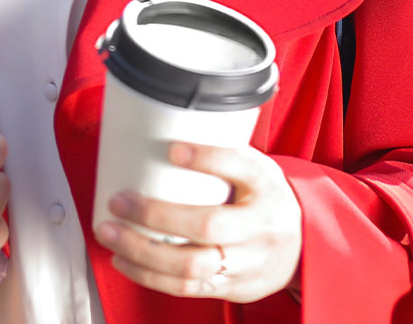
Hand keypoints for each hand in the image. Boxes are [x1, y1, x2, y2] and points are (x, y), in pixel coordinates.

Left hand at [93, 142, 301, 302]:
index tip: (173, 149)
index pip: (242, 166)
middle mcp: (259, 226)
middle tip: (119, 200)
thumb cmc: (264, 199)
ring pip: (192, 265)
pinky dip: (150, 275)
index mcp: (266, 185)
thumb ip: (219, 154)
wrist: (302, 249)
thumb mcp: (255, 168)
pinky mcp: (231, 287)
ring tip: (111, 234)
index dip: (208, 157)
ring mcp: (245, 262)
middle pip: (208, 225)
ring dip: (143, 251)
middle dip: (155, 215)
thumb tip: (159, 125)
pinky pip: (187, 287)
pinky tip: (125, 260)